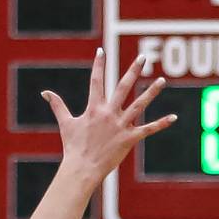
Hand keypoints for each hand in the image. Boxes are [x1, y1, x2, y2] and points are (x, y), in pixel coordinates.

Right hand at [43, 49, 175, 187]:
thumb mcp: (65, 122)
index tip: (101, 51)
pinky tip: (174, 117)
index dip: (99, 65)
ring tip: (163, 80)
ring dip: (152, 92)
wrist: (82, 167)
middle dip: (133, 71)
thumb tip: (45, 92)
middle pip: (123, 86)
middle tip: (143, 57)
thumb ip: (58, 105)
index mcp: (94, 107)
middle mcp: (108, 113)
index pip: (96, 80)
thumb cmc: (74, 146)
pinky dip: (161, 123)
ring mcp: (120, 125)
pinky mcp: (130, 138)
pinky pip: (149, 129)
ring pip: (139, 104)